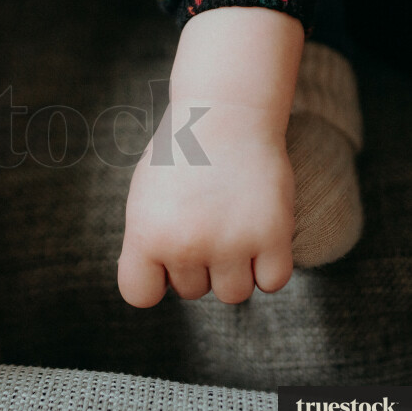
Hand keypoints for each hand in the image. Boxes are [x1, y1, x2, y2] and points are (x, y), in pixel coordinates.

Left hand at [118, 102, 294, 306]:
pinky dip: (268, 267)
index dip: (153, 280)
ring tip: (229, 226)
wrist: (223, 115)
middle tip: (203, 219)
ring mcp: (231, 243)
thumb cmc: (180, 157)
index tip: (163, 258)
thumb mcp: (144, 199)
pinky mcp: (273, 236)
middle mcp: (185, 244)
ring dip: (234, 269)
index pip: (138, 295)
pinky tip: (258, 233)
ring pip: (233, 294)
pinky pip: (272, 283)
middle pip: (191, 292)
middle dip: (197, 264)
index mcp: (145, 234)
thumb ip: (145, 246)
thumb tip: (156, 288)